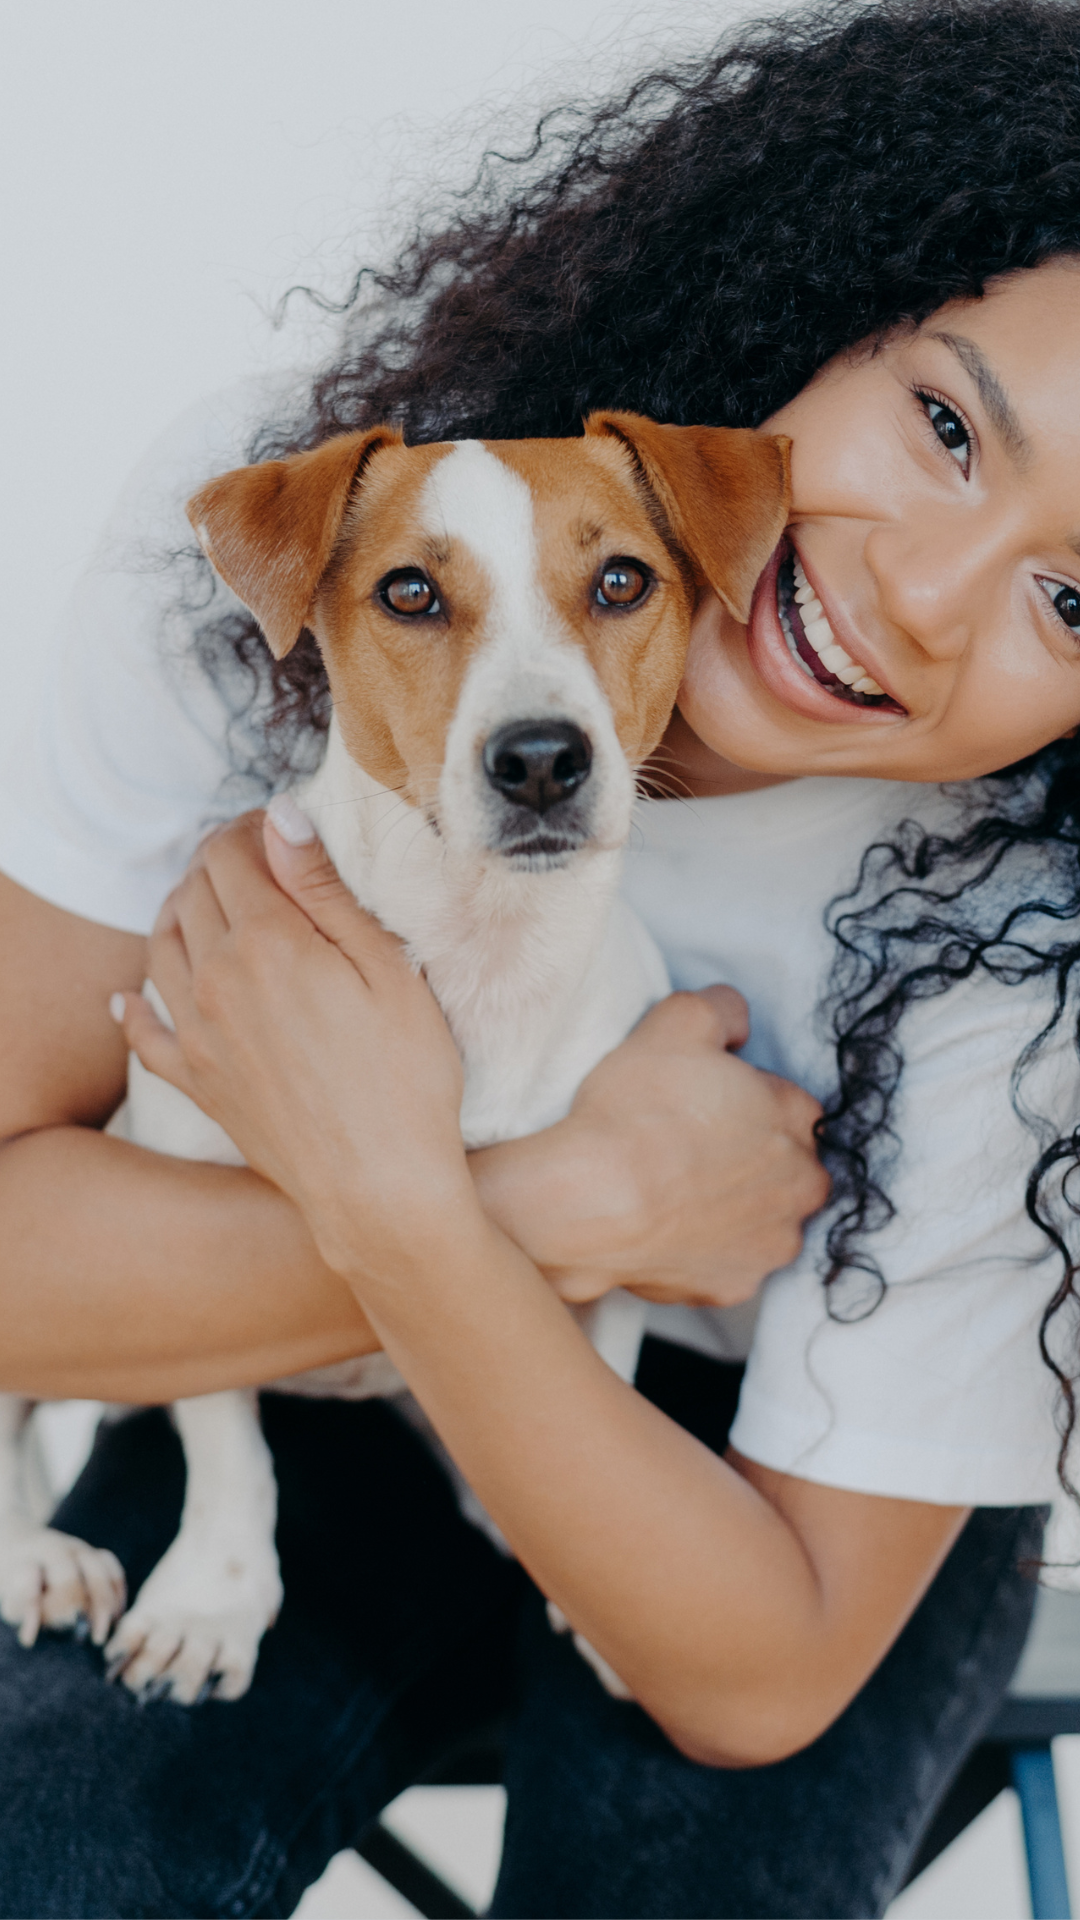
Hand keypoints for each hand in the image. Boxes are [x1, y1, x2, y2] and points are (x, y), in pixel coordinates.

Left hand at [112, 808, 475, 1283]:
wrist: (378, 1189)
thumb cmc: (405, 1079)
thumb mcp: (388, 969)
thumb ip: (325, 891)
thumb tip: (281, 819)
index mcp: (267, 942)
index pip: (232, 854)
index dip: (252, 827)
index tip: (280, 827)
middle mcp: (216, 981)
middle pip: (192, 893)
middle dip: (218, 862)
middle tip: (255, 859)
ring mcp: (199, 1035)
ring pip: (160, 948)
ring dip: (178, 912)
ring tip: (205, 904)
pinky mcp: (199, 1083)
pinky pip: (144, 1035)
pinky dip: (130, 1007)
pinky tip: (126, 998)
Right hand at [474, 987, 828, 1307]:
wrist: (588, 1201)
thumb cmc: (635, 1110)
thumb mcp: (678, 1020)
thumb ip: (724, 1008)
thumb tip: (738, 1023)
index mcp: (799, 1119)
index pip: (788, 1103)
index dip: (744, 1099)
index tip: (703, 1103)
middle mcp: (801, 1187)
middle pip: (785, 1166)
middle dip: (749, 1156)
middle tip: (689, 1146)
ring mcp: (769, 1245)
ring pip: (761, 1219)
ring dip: (733, 1207)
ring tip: (675, 1190)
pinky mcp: (731, 1287)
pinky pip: (724, 1262)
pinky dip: (702, 1249)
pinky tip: (665, 1227)